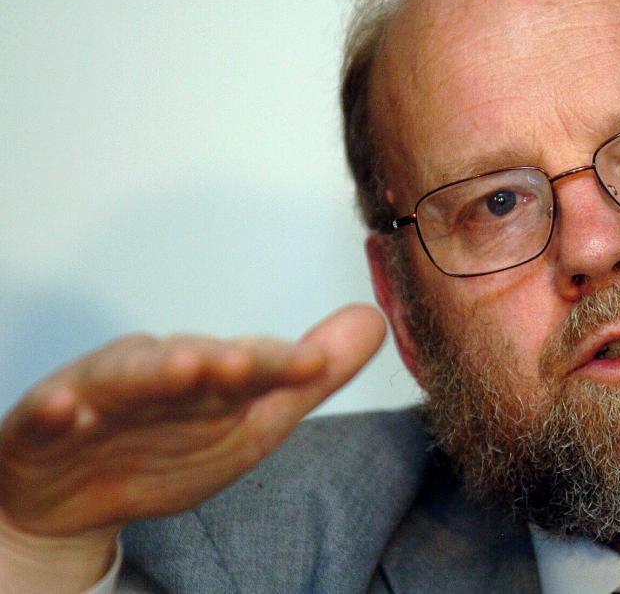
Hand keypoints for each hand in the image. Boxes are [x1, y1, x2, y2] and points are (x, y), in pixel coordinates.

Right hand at [0, 304, 384, 538]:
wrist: (73, 495)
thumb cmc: (169, 448)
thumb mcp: (249, 421)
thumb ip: (306, 377)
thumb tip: (375, 320)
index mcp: (208, 376)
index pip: (249, 367)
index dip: (278, 364)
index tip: (312, 363)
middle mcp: (158, 374)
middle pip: (189, 364)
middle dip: (216, 362)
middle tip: (241, 362)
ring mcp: (102, 397)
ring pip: (125, 380)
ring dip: (151, 373)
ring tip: (181, 367)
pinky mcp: (47, 425)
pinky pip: (47, 417)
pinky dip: (56, 413)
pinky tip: (64, 409)